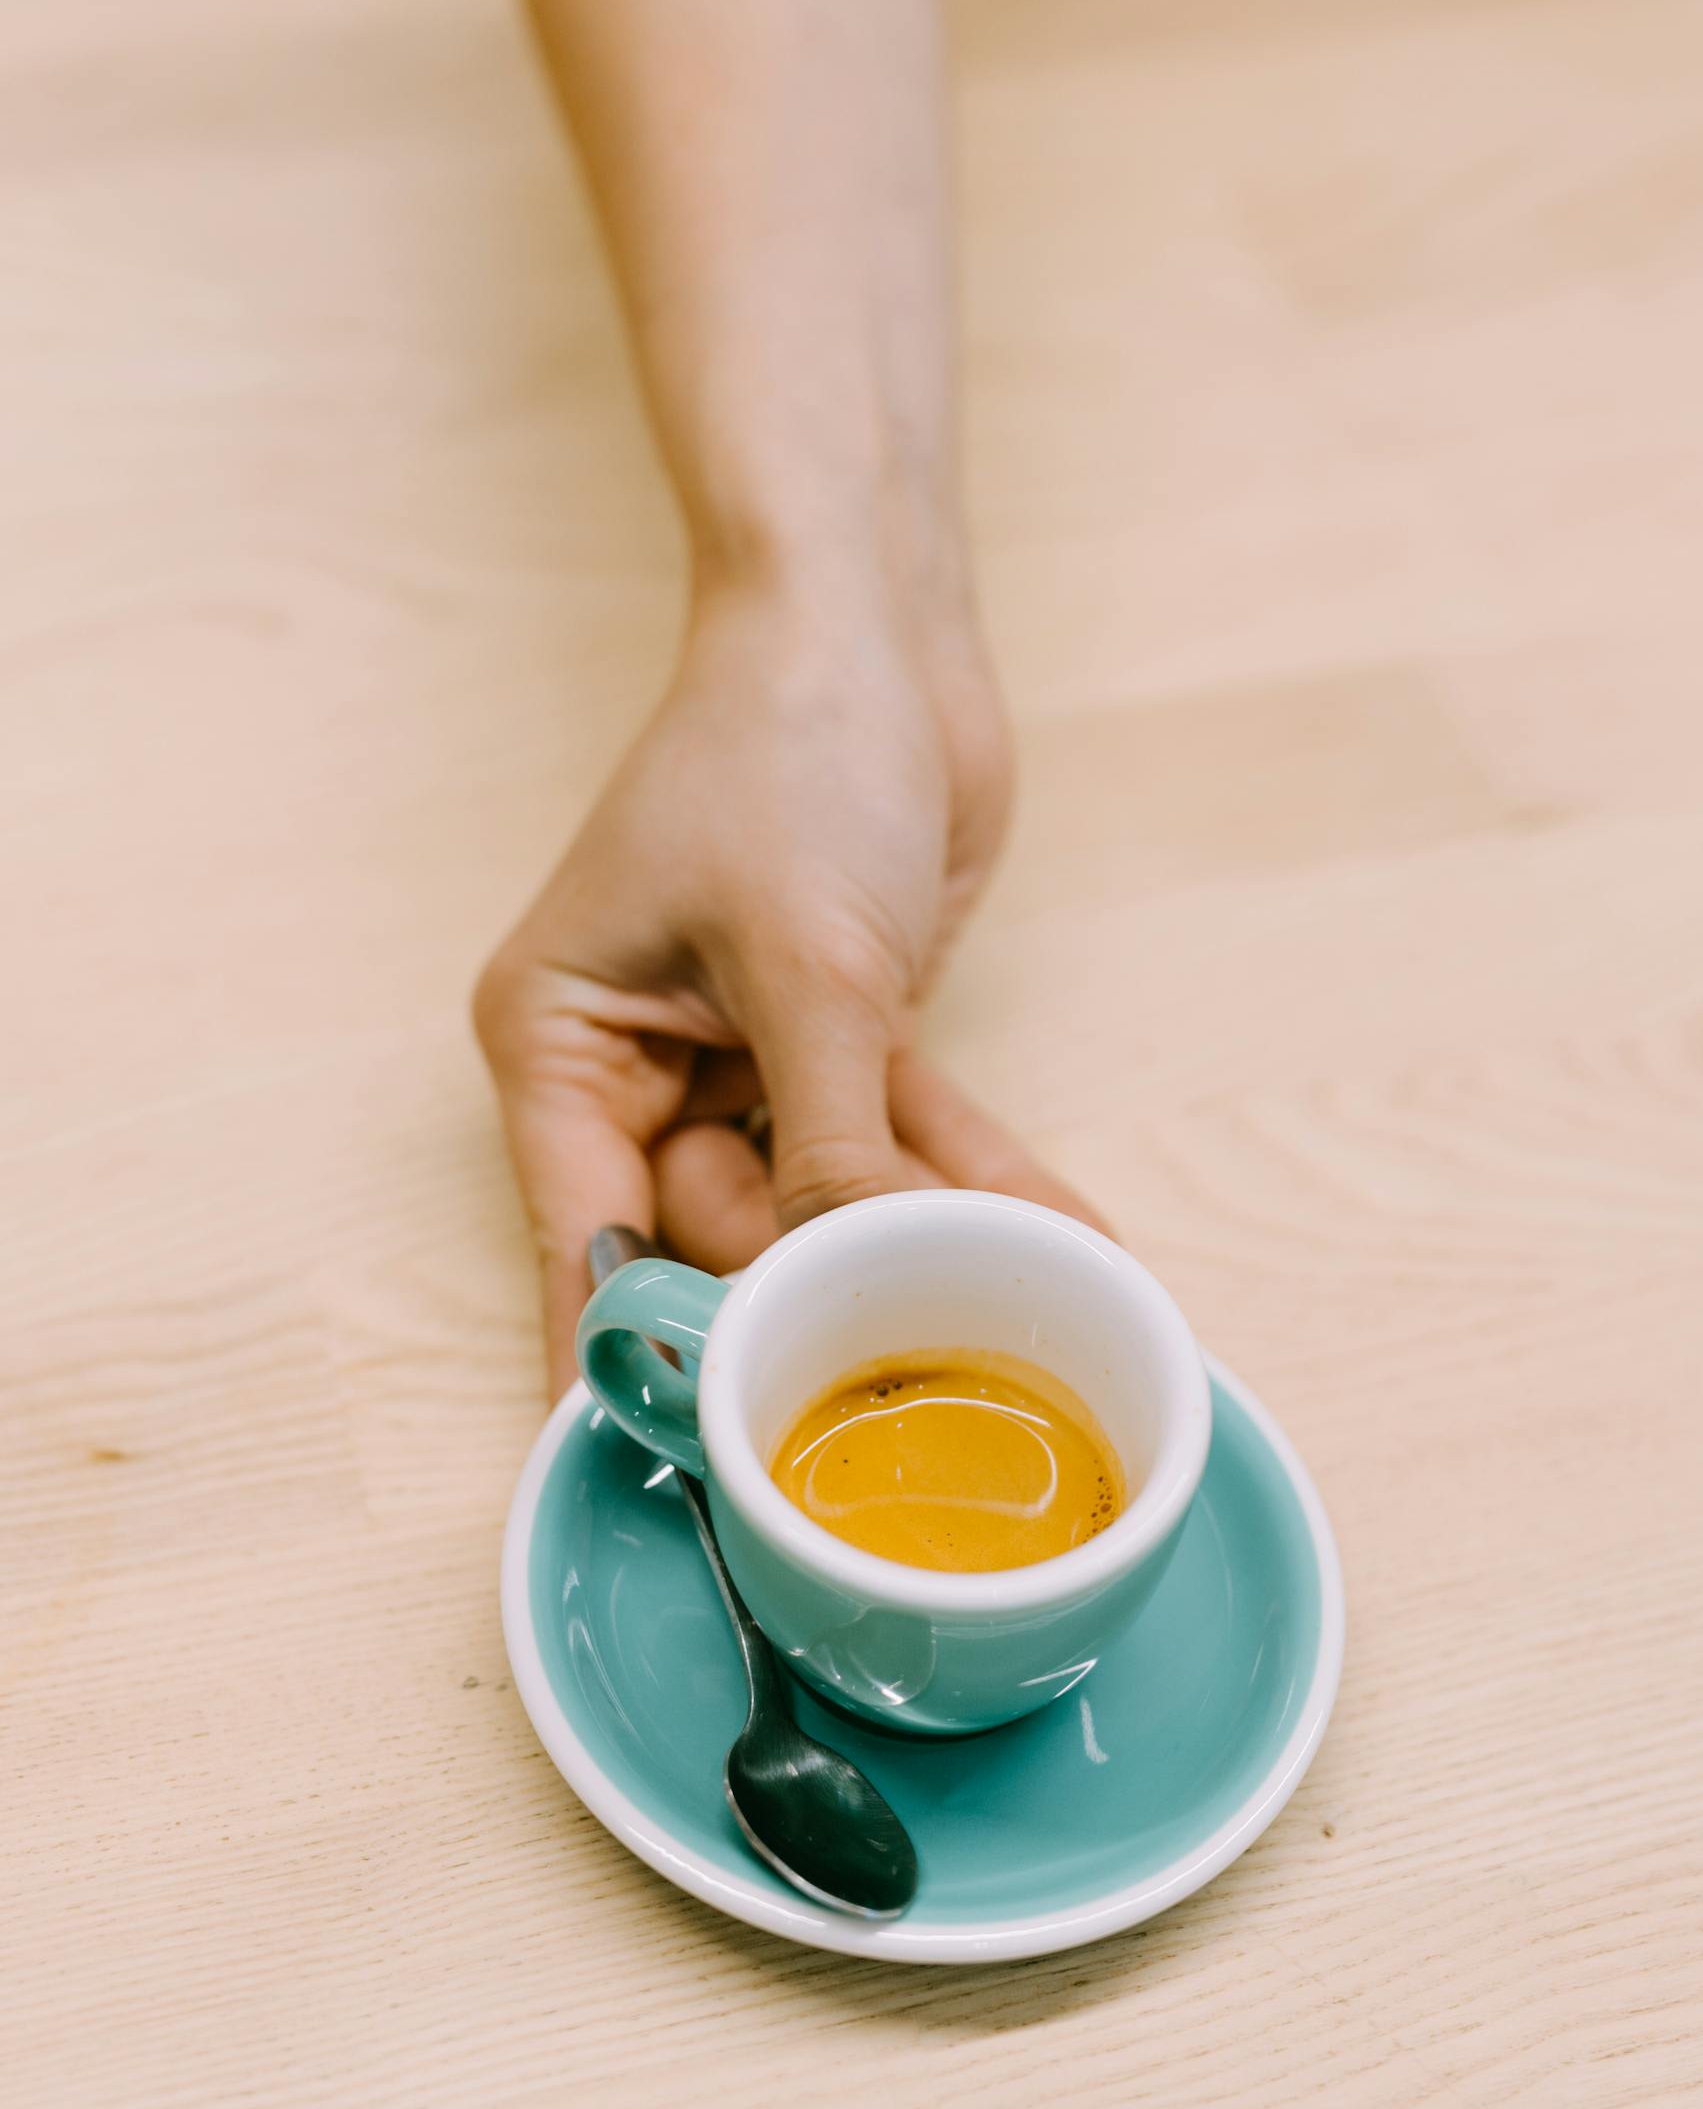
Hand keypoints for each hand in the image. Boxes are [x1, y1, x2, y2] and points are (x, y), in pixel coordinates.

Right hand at [474, 571, 1104, 1389]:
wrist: (878, 626)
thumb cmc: (787, 750)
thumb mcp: (805, 963)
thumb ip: (826, 1146)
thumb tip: (837, 1301)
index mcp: (564, 1049)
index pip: (589, 1246)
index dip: (643, 1363)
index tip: (690, 1482)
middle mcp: (639, 1072)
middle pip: (721, 1241)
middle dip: (824, 1285)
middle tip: (923, 1356)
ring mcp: (743, 1063)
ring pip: (830, 1202)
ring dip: (925, 1243)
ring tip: (1030, 1313)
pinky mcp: (838, 1042)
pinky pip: (901, 1144)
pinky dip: (971, 1181)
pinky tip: (1060, 1242)